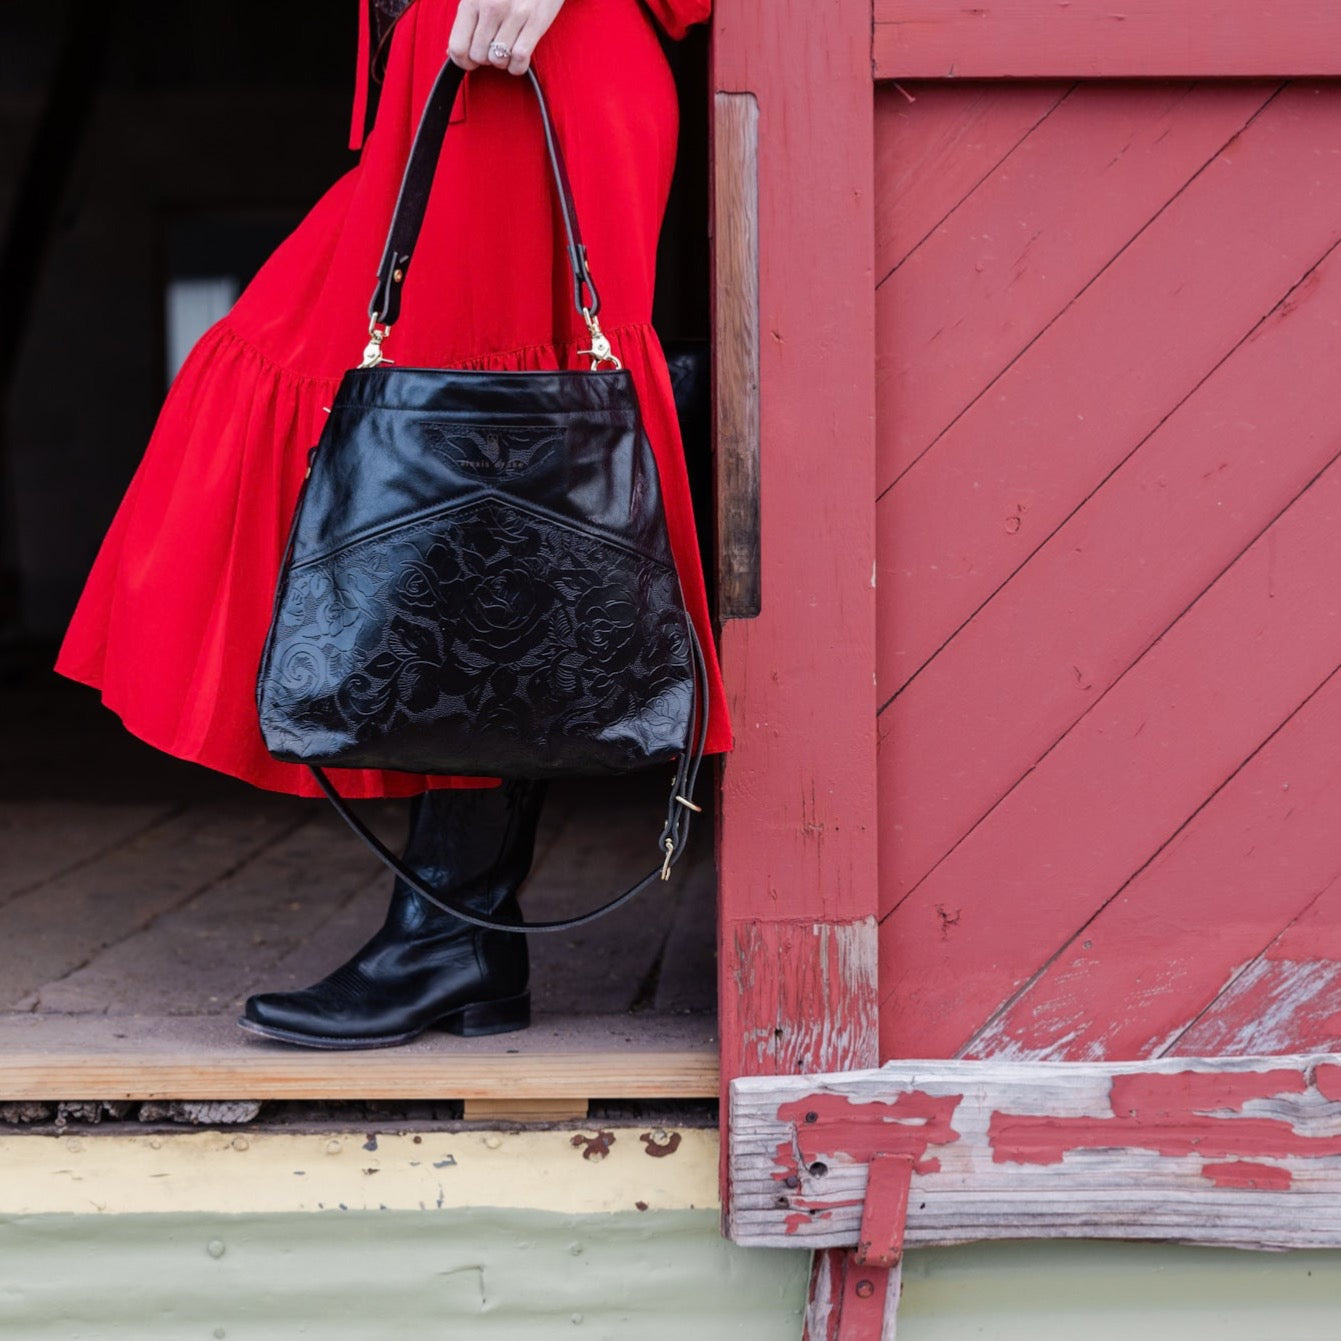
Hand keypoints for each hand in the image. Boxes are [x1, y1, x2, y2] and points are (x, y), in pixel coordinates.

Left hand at [448, 0, 566, 75]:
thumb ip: (466, 17)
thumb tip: (453, 51)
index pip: (458, 46)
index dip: (462, 61)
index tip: (469, 61)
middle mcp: (491, 7)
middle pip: (479, 56)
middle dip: (485, 59)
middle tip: (492, 49)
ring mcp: (514, 15)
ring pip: (498, 60)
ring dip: (502, 62)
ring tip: (507, 50)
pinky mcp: (535, 21)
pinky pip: (520, 60)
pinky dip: (518, 66)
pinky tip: (519, 58)